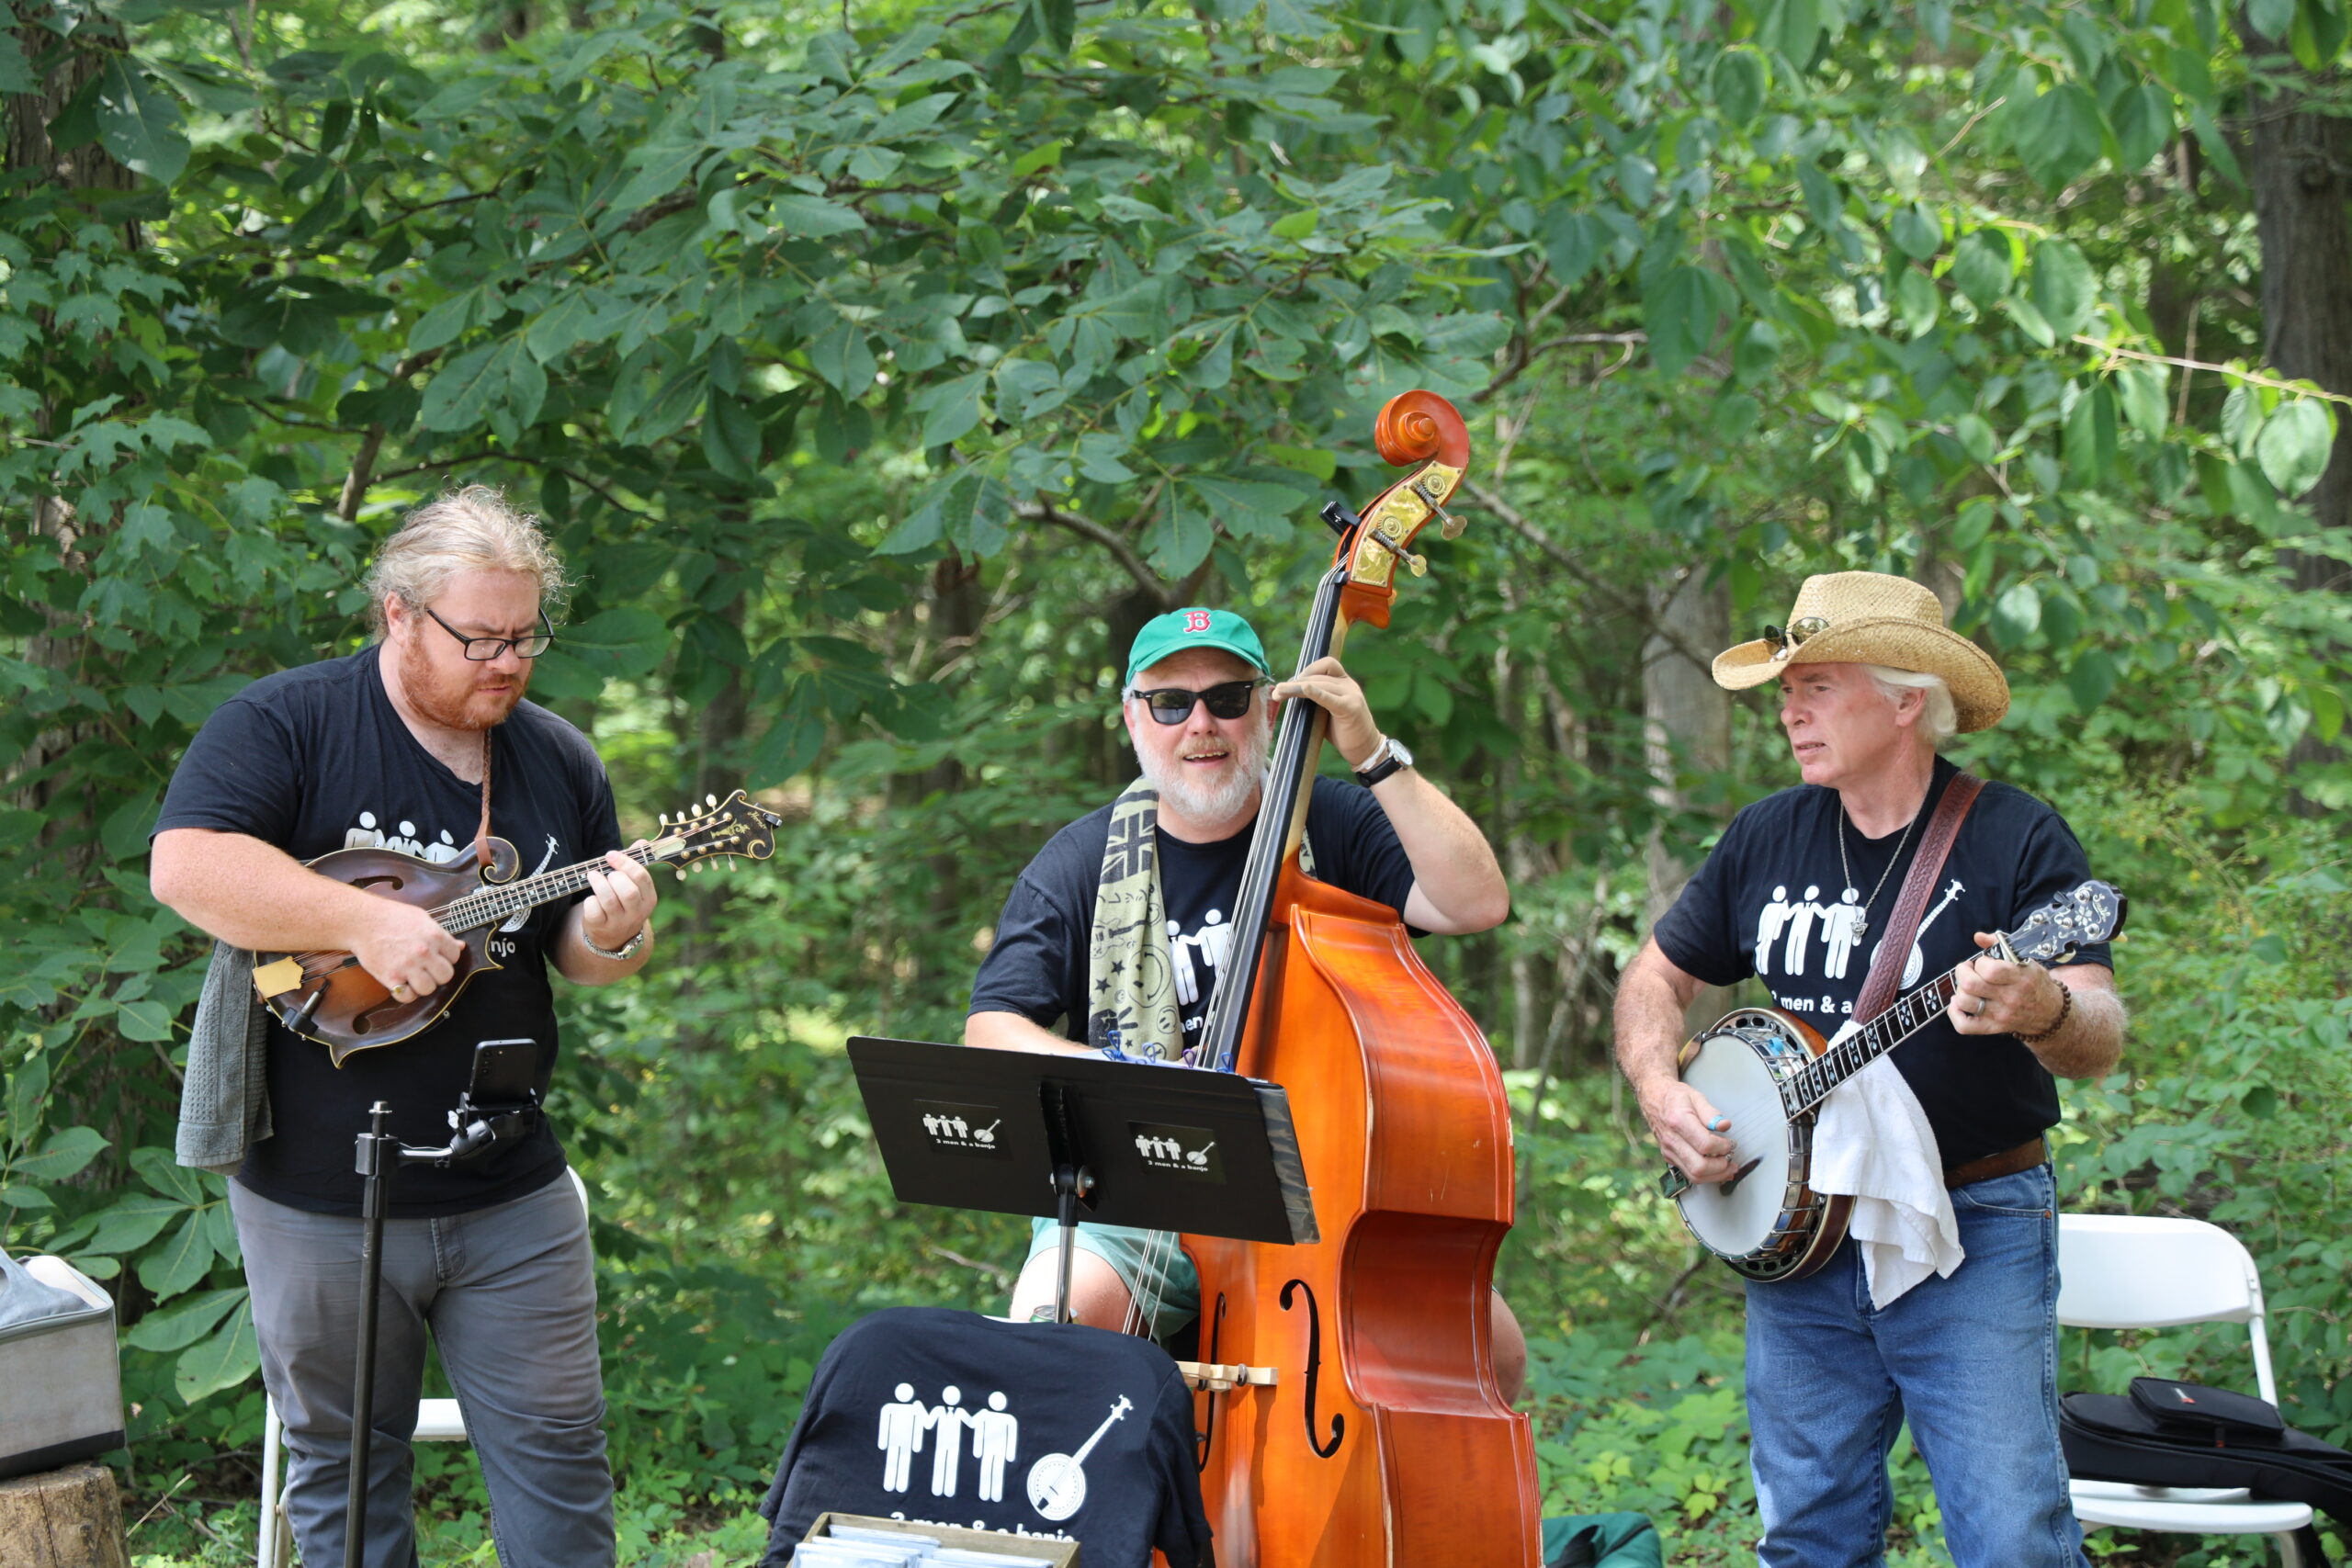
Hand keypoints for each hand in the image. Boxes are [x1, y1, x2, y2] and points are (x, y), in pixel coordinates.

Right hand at [349, 897, 464, 1000]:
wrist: (362, 921)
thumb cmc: (391, 917)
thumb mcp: (421, 918)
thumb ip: (441, 934)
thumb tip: (460, 946)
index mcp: (435, 936)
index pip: (455, 956)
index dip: (446, 958)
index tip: (436, 956)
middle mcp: (424, 952)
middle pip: (446, 976)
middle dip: (437, 974)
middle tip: (426, 969)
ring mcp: (408, 966)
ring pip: (428, 989)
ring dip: (422, 985)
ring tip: (413, 977)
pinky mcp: (391, 977)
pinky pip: (407, 997)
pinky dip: (405, 994)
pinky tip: (402, 984)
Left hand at [581, 846, 658, 952]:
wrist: (615, 938)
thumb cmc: (624, 903)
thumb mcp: (635, 887)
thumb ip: (636, 865)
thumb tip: (642, 842)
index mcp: (649, 899)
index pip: (642, 877)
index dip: (625, 862)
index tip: (611, 855)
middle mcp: (637, 913)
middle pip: (628, 891)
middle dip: (614, 876)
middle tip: (607, 873)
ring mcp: (619, 922)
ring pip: (608, 899)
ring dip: (598, 883)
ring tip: (592, 876)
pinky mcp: (601, 928)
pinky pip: (593, 911)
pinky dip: (590, 900)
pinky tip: (592, 898)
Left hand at [1271, 655, 1382, 769]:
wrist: (1365, 749)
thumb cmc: (1343, 732)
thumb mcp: (1328, 711)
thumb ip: (1316, 699)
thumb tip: (1289, 692)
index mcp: (1345, 682)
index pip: (1326, 664)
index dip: (1307, 670)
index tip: (1291, 684)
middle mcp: (1349, 685)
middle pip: (1319, 676)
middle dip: (1295, 682)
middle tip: (1276, 691)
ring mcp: (1352, 695)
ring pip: (1321, 684)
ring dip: (1296, 688)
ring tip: (1279, 693)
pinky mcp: (1350, 708)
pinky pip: (1330, 698)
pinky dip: (1317, 692)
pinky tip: (1305, 688)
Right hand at [1637, 1078, 1737, 1184]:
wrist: (1653, 1098)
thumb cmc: (1676, 1096)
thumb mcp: (1696, 1097)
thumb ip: (1711, 1112)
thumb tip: (1724, 1126)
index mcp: (1678, 1121)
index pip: (1705, 1145)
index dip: (1723, 1147)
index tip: (1731, 1143)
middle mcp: (1671, 1139)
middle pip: (1699, 1166)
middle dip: (1721, 1167)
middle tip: (1732, 1159)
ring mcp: (1668, 1150)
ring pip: (1694, 1175)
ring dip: (1715, 1176)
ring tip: (1729, 1168)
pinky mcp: (1669, 1156)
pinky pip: (1689, 1174)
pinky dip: (1706, 1176)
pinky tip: (1718, 1170)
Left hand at [1948, 932, 2064, 1036]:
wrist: (2052, 1015)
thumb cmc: (2035, 983)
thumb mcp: (2026, 961)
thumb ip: (2000, 945)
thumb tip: (1978, 936)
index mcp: (2020, 978)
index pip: (1990, 970)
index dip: (1980, 962)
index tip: (1983, 962)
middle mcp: (2009, 998)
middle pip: (1971, 985)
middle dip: (1963, 972)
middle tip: (1968, 970)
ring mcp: (2000, 1015)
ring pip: (1965, 1002)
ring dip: (1959, 990)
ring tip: (1967, 986)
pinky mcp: (1993, 1027)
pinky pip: (1964, 1025)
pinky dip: (1954, 1013)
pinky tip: (1958, 1003)